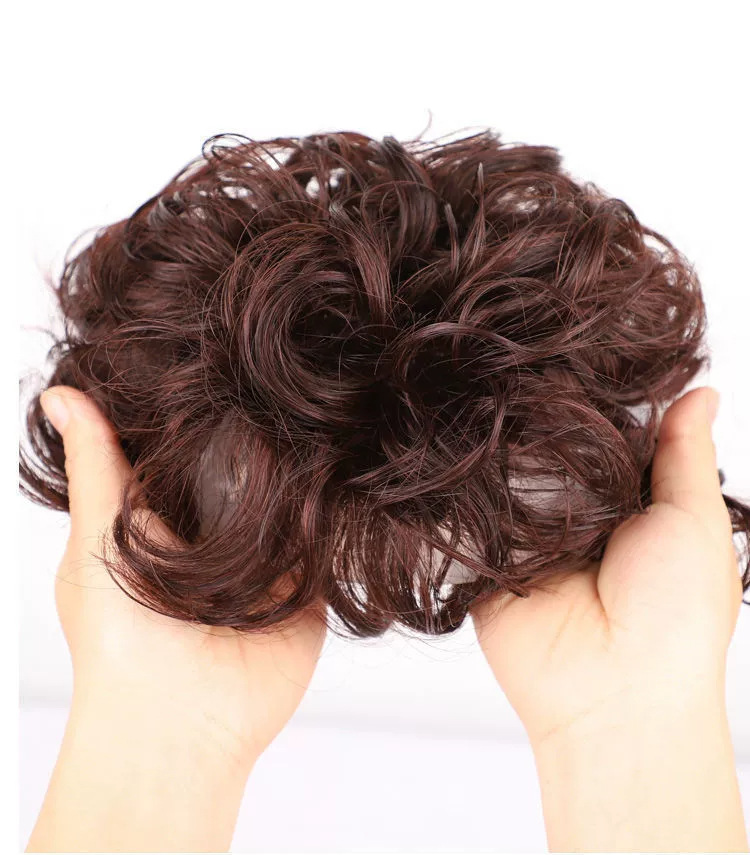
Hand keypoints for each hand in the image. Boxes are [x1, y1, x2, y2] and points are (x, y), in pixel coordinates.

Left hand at [28, 386, 325, 851]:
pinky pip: (322, 534)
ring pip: (288, 496)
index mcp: (163, 521)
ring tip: (316, 408)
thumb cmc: (119, 635)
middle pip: (242, 468)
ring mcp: (265, 557)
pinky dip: (329, 508)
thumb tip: (60, 394)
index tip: (213, 358)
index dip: (194, 411)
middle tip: (275, 375)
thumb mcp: (97, 536)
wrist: (181, 721)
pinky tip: (344, 464)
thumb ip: (96, 465)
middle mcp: (216, 535)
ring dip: (296, 468)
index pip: (185, 451)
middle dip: (254, 434)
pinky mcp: (305, 581)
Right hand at [473, 386, 747, 851]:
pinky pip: (468, 518)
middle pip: (547, 451)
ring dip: (498, 451)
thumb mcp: (692, 522)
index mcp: (627, 506)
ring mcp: (525, 539)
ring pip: (504, 477)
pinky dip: (464, 491)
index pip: (600, 435)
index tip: (567, 350)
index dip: (589, 400)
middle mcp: (573, 517)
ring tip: (480, 393)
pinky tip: (454, 449)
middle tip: (515, 363)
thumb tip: (702, 391)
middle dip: (537, 419)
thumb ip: (684, 455)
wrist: (617, 700)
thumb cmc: (676, 617)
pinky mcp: (484, 562)